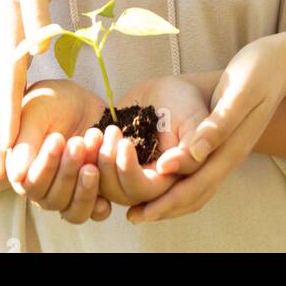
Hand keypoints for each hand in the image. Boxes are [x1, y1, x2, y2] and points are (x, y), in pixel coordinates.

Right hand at [0, 0, 57, 181]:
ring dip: (7, 133)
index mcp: (11, 42)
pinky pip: (15, 88)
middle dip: (2, 141)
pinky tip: (21, 128)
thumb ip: (36, 14)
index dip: (7, 123)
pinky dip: (15, 112)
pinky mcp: (17, 48)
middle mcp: (7, 52)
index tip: (5, 155)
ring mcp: (10, 52)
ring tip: (9, 166)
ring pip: (6, 100)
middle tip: (2, 179)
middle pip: (2, 104)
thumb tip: (39, 47)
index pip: (7, 90)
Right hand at [6, 79, 112, 223]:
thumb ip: (25, 142)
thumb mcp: (36, 114)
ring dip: (86, 190)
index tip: (57, 138)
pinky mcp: (93, 192)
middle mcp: (45, 189)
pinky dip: (102, 202)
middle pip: (53, 200)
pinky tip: (106, 186)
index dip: (45, 166)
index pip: (30, 184)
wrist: (82, 99)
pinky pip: (97, 211)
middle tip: (78, 142)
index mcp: (24, 172)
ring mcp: (70, 193)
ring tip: (93, 164)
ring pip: (75, 212)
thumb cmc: (52, 102)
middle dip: (68, 171)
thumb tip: (15, 177)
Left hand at [95, 76, 211, 207]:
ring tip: (104, 130)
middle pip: (124, 193)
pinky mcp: (119, 163)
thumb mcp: (195, 123)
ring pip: (108, 186)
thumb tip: (165, 168)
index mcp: (173, 181)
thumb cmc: (190, 106)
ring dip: (99, 160)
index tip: (125, 145)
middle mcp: (151, 184)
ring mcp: (134, 174)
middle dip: (111, 164)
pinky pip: (98, 173)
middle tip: (114, 132)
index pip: (149, 193)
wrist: (175, 92)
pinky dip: (90, 157)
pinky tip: (92, 134)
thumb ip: (188, 149)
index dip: (131, 176)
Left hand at [125, 37, 285, 224]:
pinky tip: (160, 179)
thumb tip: (196, 153)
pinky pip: (200, 175)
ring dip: (170, 201)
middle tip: (131, 216)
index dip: (170, 195)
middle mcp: (230, 157)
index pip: (198, 183)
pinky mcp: (223, 145)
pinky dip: (179, 185)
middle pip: (196, 194)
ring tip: (141, 208)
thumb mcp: (240, 92)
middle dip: (164, 208)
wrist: (279, 63)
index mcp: (232, 148)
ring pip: (199, 189)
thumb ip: (220, 123)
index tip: (141, 201)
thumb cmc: (258, 72)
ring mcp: (228, 153)